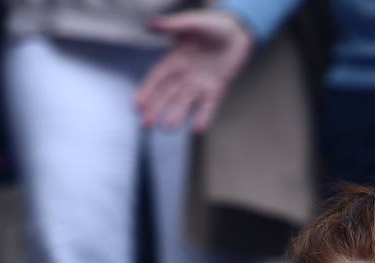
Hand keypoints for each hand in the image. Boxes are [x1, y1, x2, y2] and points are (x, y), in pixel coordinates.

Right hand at [135, 10, 254, 132]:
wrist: (238, 32)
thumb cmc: (214, 25)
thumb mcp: (192, 22)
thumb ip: (173, 25)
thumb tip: (151, 25)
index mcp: (176, 59)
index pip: (157, 78)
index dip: (147, 91)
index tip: (137, 105)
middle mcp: (186, 74)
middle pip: (167, 94)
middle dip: (156, 109)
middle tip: (146, 125)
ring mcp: (201, 83)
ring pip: (186, 101)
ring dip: (177, 114)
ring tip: (168, 128)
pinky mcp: (217, 88)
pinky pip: (210, 105)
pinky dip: (204, 116)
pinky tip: (198, 128)